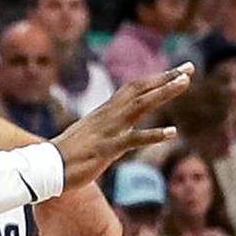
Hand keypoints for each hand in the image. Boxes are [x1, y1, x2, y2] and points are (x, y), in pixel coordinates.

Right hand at [51, 63, 192, 189]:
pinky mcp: (107, 148)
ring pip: (140, 106)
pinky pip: (133, 139)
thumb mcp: (89, 136)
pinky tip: (172, 132)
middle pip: (140, 89)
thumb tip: (114, 126)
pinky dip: (153, 135)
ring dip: (163, 93)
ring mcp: (108, 130)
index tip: (177, 72)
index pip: (134, 89)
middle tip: (189, 68)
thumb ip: (104, 128)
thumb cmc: (66, 155)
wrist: (46, 167)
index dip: (156, 79)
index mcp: (105, 113)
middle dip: (165, 78)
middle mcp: (108, 115)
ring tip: (184, 83)